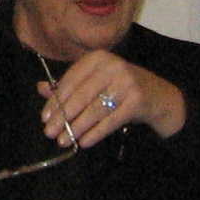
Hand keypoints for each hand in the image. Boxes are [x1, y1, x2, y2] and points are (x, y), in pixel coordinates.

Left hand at [47, 52, 186, 145]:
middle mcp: (112, 66)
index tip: (44, 117)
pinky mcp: (137, 100)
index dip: (56, 101)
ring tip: (63, 141)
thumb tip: (40, 88)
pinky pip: (110, 120)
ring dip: (76, 128)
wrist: (158, 96)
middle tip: (49, 133)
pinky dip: (95, 133)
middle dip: (63, 117)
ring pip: (94, 110)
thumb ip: (69, 85)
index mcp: (98, 58)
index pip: (70, 80)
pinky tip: (84, 142)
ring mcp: (127, 82)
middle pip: (80, 96)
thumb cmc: (120, 88)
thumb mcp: (95, 81)